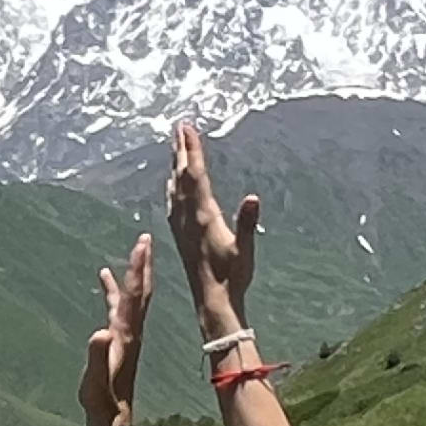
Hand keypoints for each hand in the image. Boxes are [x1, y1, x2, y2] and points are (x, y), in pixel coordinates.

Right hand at [79, 235, 154, 423]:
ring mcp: (125, 332)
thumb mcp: (95, 379)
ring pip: (131, 295)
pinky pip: (117, 305)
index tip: (143, 244)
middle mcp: (130, 328)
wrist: (112, 415)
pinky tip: (105, 279)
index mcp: (126, 332)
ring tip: (132, 249)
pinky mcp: (118, 338)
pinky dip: (113, 289)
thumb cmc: (101, 399)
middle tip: (146, 238)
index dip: (136, 268)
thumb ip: (98, 356)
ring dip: (131, 272)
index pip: (133, 294)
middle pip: (140, 289)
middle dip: (143, 263)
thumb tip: (100, 331)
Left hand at [164, 124, 259, 330]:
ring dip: (176, 165)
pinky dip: (173, 186)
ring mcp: (182, 226)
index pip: (196, 175)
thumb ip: (248, 223)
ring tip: (175, 147)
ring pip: (175, 187)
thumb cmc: (232, 276)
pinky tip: (171, 184)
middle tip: (179, 126)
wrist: (213, 300)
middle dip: (182, 149)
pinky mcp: (181, 235)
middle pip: (182, 176)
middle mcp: (188, 217)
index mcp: (203, 215)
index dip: (193, 150)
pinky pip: (173, 202)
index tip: (188, 127)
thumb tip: (254, 198)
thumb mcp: (245, 250)